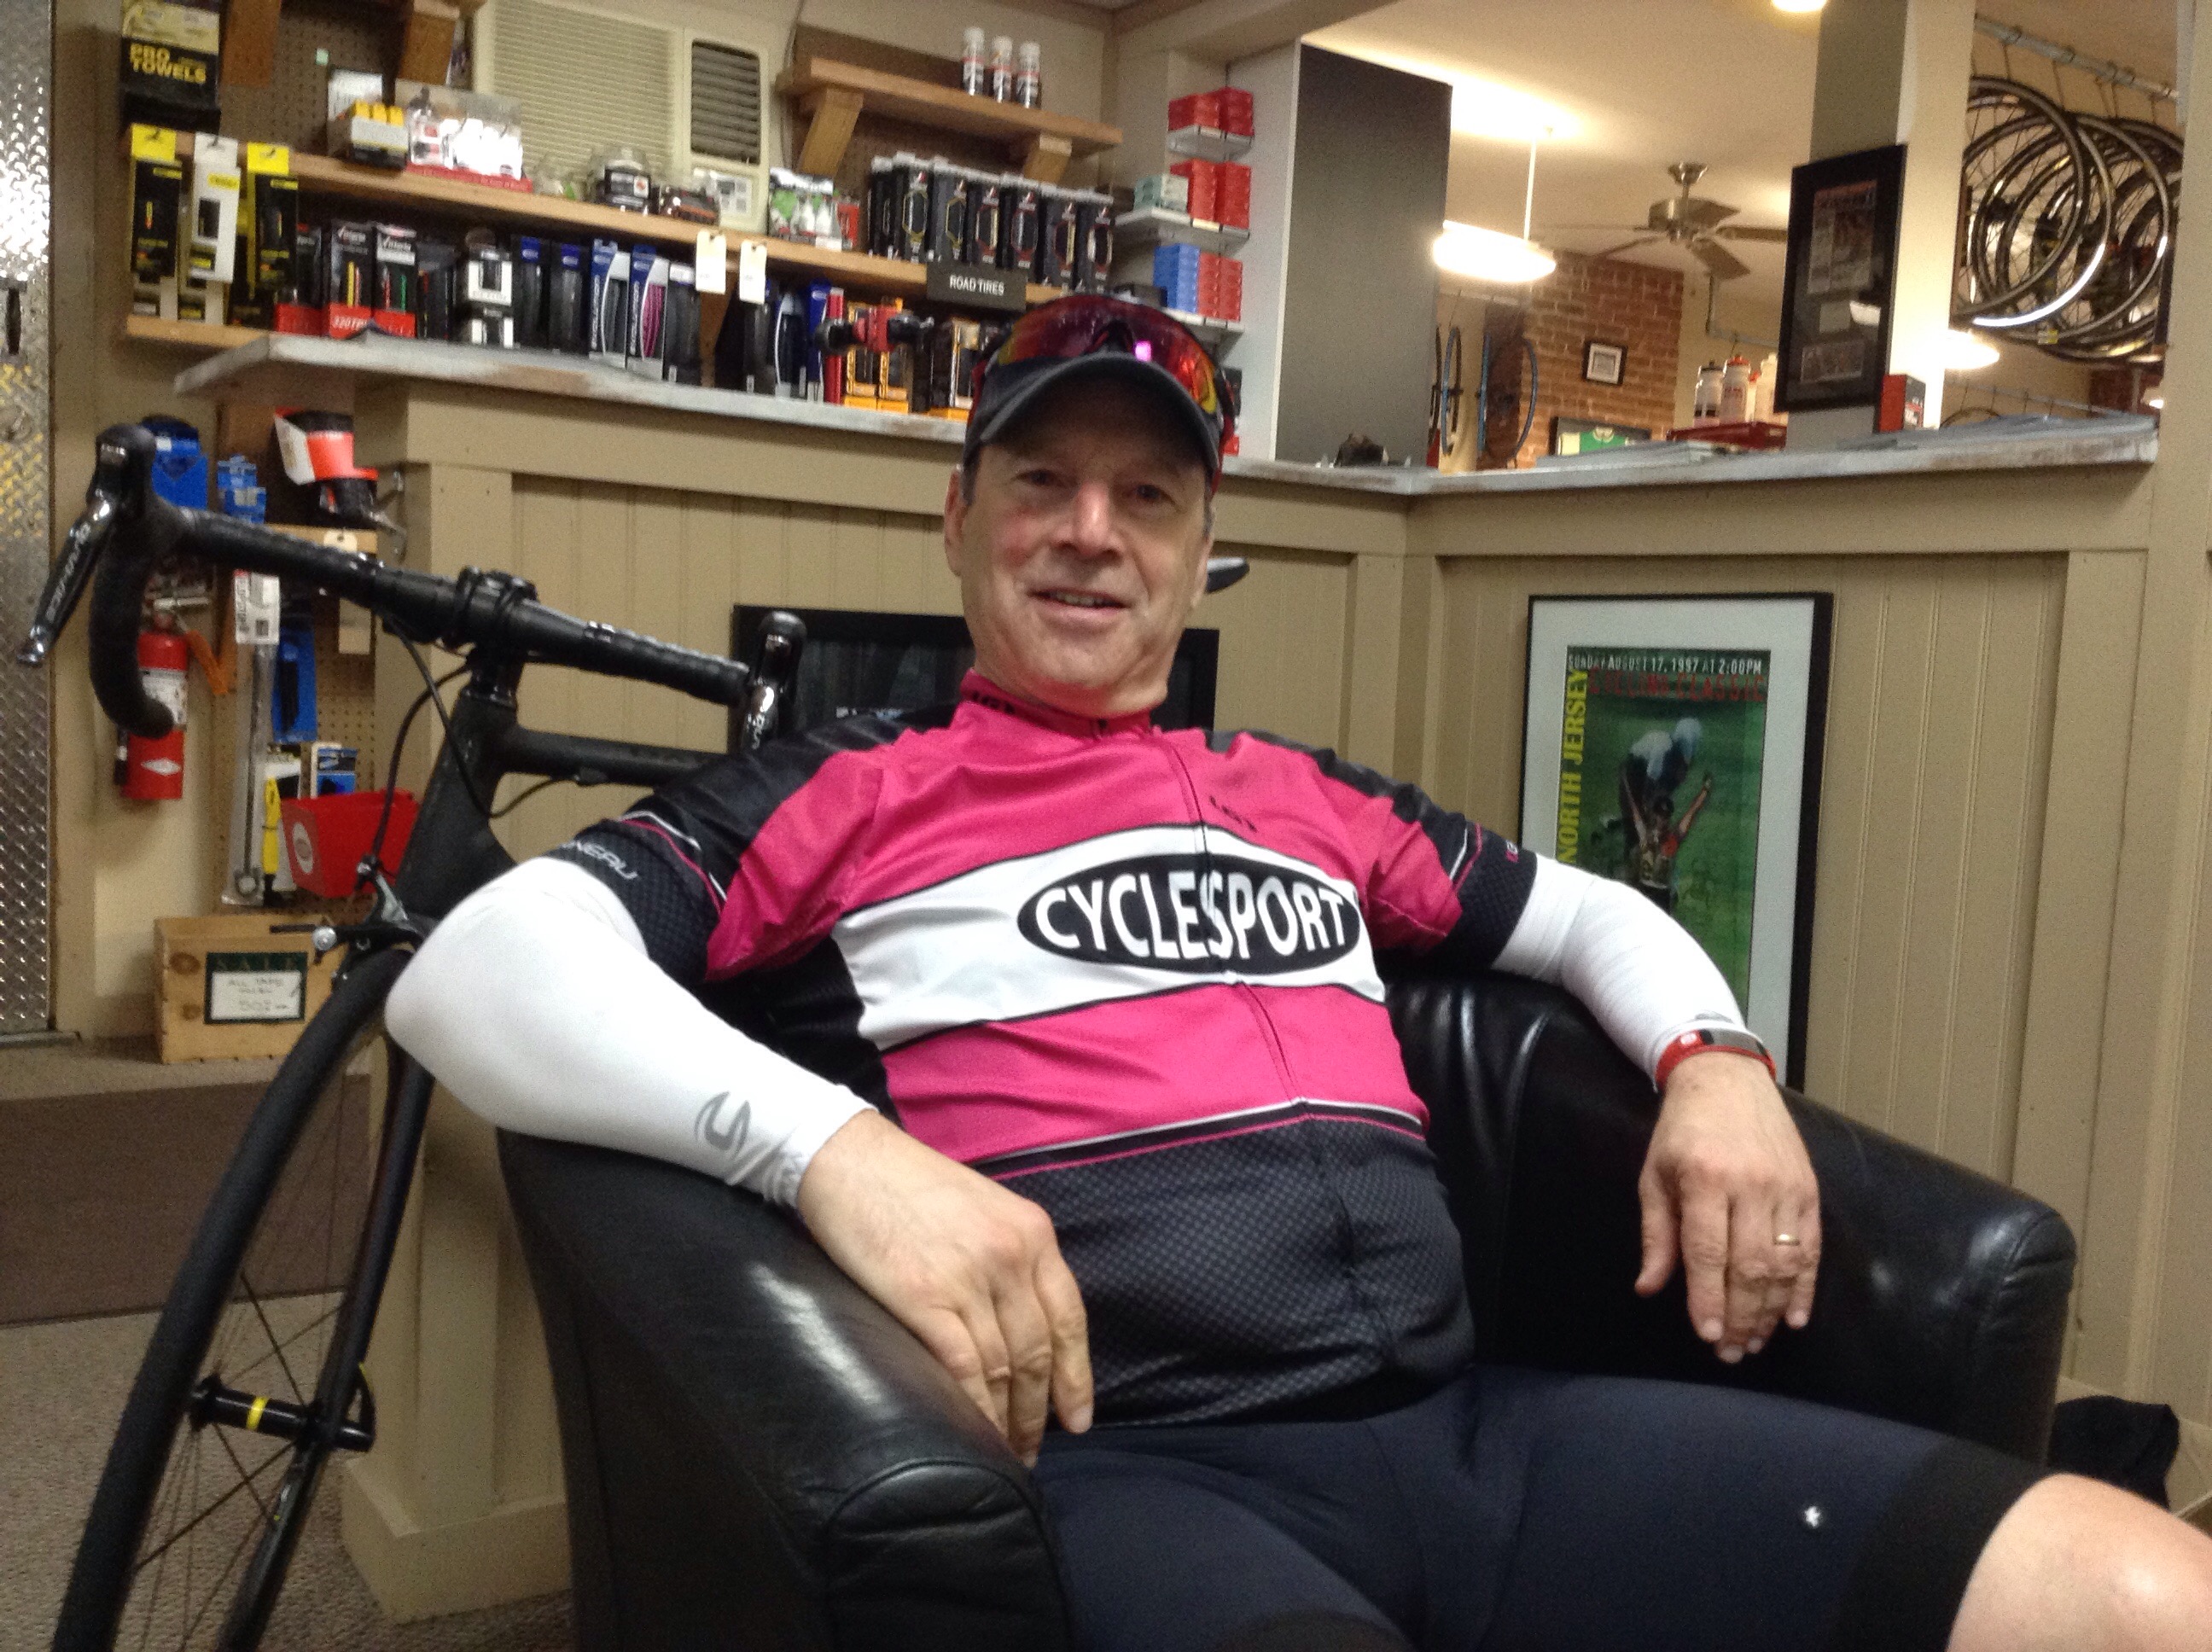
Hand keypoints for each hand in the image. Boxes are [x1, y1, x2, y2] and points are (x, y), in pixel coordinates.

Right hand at [796, 1109, 1092, 1462]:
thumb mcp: (983, 1209)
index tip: (1078, 1419)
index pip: (1070, 1318)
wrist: (848, 1159)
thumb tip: (1020, 1324)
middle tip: (1031, 1451)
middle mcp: (1011, 1256)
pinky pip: (964, 1370)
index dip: (1077, 1377)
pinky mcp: (925, 1298)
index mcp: (1032, 1232)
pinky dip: (975, 1411)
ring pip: (1005, 1369)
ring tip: (1004, 1454)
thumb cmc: (908, 1185)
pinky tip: (974, 1436)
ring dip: (1007, 1421)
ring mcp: (970, 1278)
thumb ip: (1010, 1259)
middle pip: (1039, 1353)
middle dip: (1040, 1412)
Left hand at [1634, 1049, 1819, 1362]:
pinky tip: (1793, 1318)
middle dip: (1742, 1317)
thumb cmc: (1682, 1131)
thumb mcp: (1655, 1175)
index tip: (1709, 1337)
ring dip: (1772, 1310)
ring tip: (1757, 1341)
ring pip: (1784, 1263)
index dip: (1709, 1299)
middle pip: (1750, 1266)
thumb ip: (1656, 1234)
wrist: (1727, 1078)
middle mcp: (1750, 1185)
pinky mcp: (1809, 1190)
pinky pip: (1811, 1248)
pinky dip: (1805, 1287)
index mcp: (1705, 1179)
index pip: (1708, 1252)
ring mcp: (1786, 1188)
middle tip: (1732, 1353)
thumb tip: (1650, 1288)